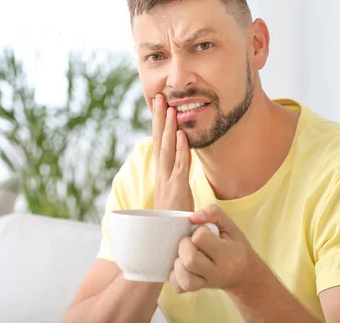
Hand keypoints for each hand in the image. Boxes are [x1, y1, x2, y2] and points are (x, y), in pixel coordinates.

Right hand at [152, 93, 193, 211]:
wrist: (163, 242)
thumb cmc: (172, 218)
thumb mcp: (173, 194)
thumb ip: (175, 178)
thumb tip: (178, 163)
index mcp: (161, 173)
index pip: (158, 143)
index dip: (159, 123)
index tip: (160, 104)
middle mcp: (162, 174)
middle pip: (159, 141)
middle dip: (160, 118)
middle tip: (160, 97)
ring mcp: (168, 181)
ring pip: (167, 149)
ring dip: (168, 128)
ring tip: (171, 109)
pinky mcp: (177, 189)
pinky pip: (179, 166)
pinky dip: (180, 149)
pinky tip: (181, 135)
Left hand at [169, 204, 262, 292]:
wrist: (243, 274)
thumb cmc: (234, 245)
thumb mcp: (230, 225)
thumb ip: (213, 213)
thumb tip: (192, 217)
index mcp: (228, 254)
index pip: (201, 239)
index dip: (199, 231)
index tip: (205, 232)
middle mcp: (218, 272)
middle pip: (190, 259)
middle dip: (185, 245)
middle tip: (191, 242)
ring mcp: (207, 283)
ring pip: (184, 277)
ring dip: (179, 262)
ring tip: (186, 255)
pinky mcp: (197, 289)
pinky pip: (179, 287)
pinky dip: (175, 276)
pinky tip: (181, 266)